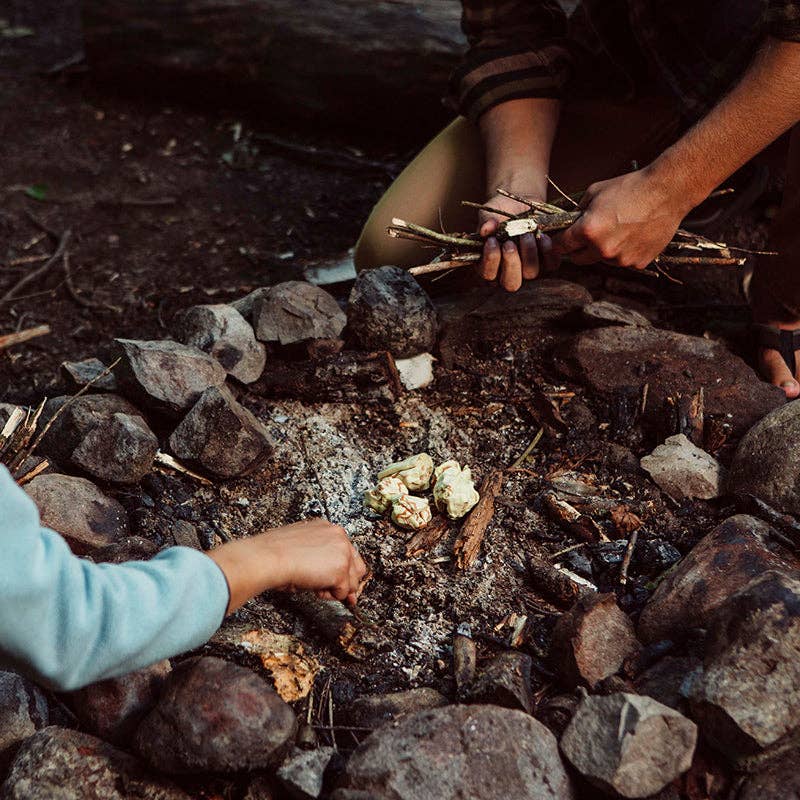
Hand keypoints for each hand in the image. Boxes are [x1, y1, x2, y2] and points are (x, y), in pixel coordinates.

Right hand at [209, 519, 367, 612]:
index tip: (339, 580)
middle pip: (357, 566)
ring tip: (316, 588)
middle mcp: (338, 536)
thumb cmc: (275, 553)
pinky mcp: (340, 570)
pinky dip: (329, 596)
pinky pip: (342, 592)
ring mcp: (342, 552)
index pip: (347, 550)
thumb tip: (326, 574)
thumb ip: (318, 556)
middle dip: (348, 583)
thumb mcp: (300, 547)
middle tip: (336, 593)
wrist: (269, 557)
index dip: (344, 569)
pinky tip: (314, 589)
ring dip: (336, 590)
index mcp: (327, 528)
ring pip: (351, 581)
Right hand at [477, 190, 556, 291]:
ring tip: (526, 234)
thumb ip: (487, 222)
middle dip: (511, 264)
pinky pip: (551, 265)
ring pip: (531, 274)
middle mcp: (509, 273)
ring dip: (528, 253)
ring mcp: (530, 270)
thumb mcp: (490, 214)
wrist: (521, 204)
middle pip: (511, 284)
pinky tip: (542, 235)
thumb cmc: (500, 212)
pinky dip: (547, 250)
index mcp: (491, 266)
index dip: (490, 261)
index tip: (492, 240)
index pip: (488, 275)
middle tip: (509, 243)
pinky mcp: (548, 262)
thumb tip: (485, 230)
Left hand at [550, 168, 690, 269]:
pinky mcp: (638, 263)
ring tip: (619, 229)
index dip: (557, 243)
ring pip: (602, 260)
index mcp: (588, 231)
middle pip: (578, 259)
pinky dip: (624, 252)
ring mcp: (621, 259)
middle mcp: (602, 249)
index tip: (558, 241)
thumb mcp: (594, 192)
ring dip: (603, 250)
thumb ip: (577, 211)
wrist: (667, 191)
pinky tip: (633, 234)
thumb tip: (567, 221)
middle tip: (586, 236)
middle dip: (577, 249)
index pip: (560, 246)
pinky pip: (623, 261)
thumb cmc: (630, 187)